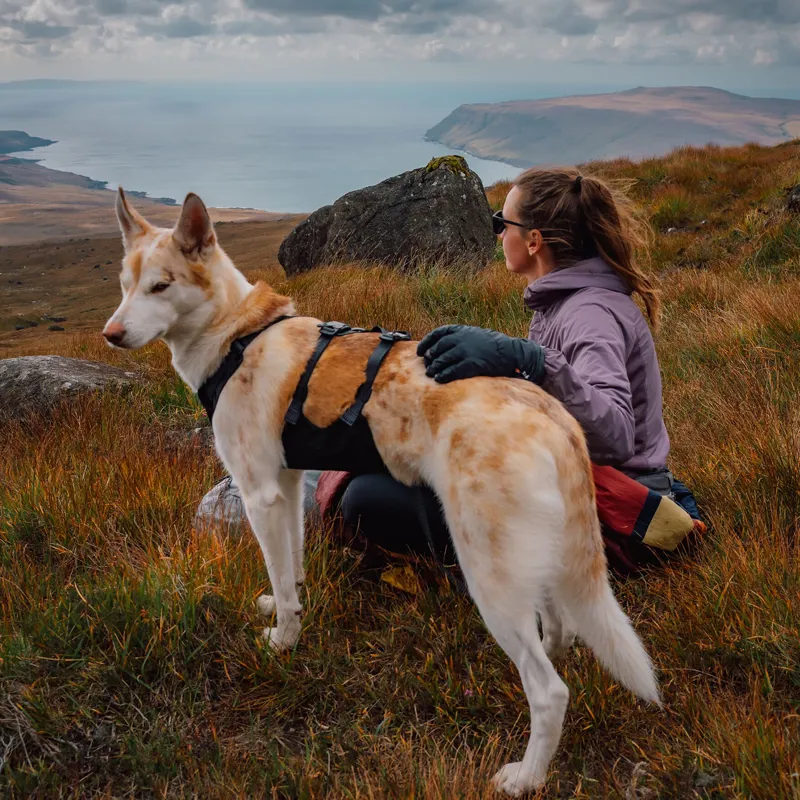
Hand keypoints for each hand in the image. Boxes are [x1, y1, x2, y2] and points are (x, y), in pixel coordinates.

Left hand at [417, 324, 544, 383]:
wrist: (510, 351)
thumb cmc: (491, 345)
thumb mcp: (473, 335)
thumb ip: (457, 338)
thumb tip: (436, 348)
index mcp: (461, 330)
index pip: (437, 334)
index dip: (426, 343)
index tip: (420, 352)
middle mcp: (461, 339)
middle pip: (437, 348)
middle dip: (430, 357)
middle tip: (427, 365)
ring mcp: (466, 351)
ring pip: (442, 360)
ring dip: (434, 368)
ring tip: (431, 373)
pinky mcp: (472, 364)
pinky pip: (452, 371)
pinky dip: (443, 375)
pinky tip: (439, 379)